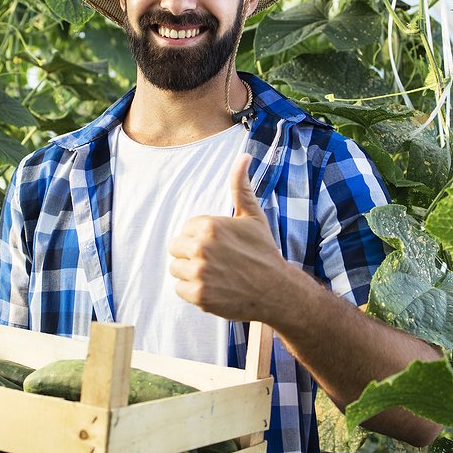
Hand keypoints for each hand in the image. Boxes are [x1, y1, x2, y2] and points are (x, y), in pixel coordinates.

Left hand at [167, 154, 288, 321]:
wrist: (277, 291)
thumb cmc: (264, 252)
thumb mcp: (253, 216)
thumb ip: (241, 187)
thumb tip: (243, 157)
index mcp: (210, 226)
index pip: (186, 230)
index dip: (201, 238)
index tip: (220, 246)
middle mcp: (201, 248)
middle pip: (175, 248)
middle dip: (192, 254)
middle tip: (217, 262)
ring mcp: (199, 273)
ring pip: (176, 269)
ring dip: (191, 273)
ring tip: (215, 275)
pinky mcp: (199, 296)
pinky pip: (179, 289)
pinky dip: (194, 291)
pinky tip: (214, 288)